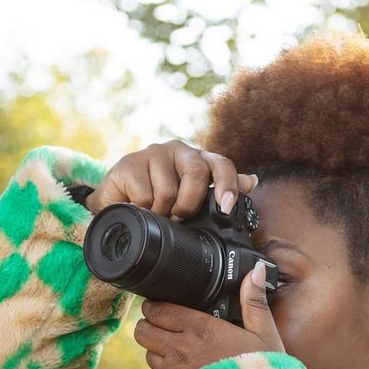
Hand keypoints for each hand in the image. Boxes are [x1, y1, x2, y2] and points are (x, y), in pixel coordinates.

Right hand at [85, 139, 258, 217]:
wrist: (117, 206)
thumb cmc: (159, 204)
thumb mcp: (192, 202)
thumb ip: (220, 192)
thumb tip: (251, 181)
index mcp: (199, 161)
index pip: (221, 164)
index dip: (227, 184)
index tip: (225, 207)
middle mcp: (179, 152)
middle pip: (196, 173)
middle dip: (189, 204)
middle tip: (179, 216)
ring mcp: (153, 154)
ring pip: (169, 190)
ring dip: (163, 212)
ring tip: (156, 213)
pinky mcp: (129, 163)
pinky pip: (145, 196)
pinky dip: (143, 211)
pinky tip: (139, 208)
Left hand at [134, 261, 285, 368]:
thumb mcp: (264, 334)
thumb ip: (254, 301)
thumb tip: (256, 271)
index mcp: (201, 329)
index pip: (158, 309)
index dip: (157, 305)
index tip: (166, 304)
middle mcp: (182, 349)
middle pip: (143, 329)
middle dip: (151, 323)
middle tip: (166, 322)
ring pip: (146, 351)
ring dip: (155, 345)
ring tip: (173, 343)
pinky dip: (162, 365)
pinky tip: (181, 363)